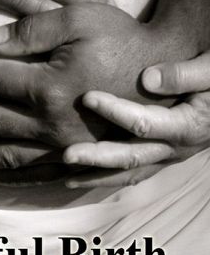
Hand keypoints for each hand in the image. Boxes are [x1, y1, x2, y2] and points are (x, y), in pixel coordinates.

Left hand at [0, 3, 168, 180]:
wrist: (167, 79)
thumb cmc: (126, 41)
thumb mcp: (83, 18)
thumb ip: (34, 27)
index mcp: (48, 85)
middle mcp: (50, 123)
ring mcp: (64, 147)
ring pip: (5, 154)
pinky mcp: (79, 162)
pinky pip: (36, 176)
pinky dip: (8, 178)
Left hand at [63, 51, 209, 187]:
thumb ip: (185, 75)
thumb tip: (147, 78)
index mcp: (188, 125)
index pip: (145, 123)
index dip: (115, 110)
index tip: (87, 97)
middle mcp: (177, 148)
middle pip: (132, 157)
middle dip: (97, 157)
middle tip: (66, 155)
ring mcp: (169, 157)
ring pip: (131, 173)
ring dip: (98, 177)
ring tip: (66, 179)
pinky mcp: (163, 158)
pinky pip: (134, 174)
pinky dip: (108, 179)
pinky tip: (83, 180)